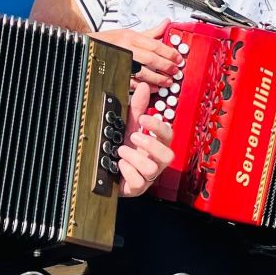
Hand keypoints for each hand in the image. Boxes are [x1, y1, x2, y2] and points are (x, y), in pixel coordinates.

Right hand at [94, 28, 180, 87]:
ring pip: (142, 72)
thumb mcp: (131, 33)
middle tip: (175, 71)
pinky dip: (144, 86)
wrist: (90, 46)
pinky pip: (132, 82)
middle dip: (166, 66)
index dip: (169, 52)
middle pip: (150, 58)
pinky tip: (153, 88)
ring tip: (167, 82)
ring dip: (157, 79)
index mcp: (132, 37)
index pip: (155, 45)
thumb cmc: (111, 40)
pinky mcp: (116, 73)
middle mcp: (126, 48)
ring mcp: (121, 61)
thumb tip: (167, 23)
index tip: (178, 58)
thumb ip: (151, 32)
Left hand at [117, 82, 175, 197]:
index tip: (144, 119)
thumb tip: (144, 86)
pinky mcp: (137, 188)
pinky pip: (138, 182)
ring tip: (121, 151)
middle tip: (133, 137)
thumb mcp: (128, 126)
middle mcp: (155, 162)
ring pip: (152, 170)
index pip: (169, 135)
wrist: (107, 171)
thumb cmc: (123, 148)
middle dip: (150, 144)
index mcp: (156, 145)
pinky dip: (127, 171)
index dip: (158, 127)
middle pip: (168, 156)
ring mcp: (147, 176)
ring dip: (134, 157)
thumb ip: (137, 108)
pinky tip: (119, 166)